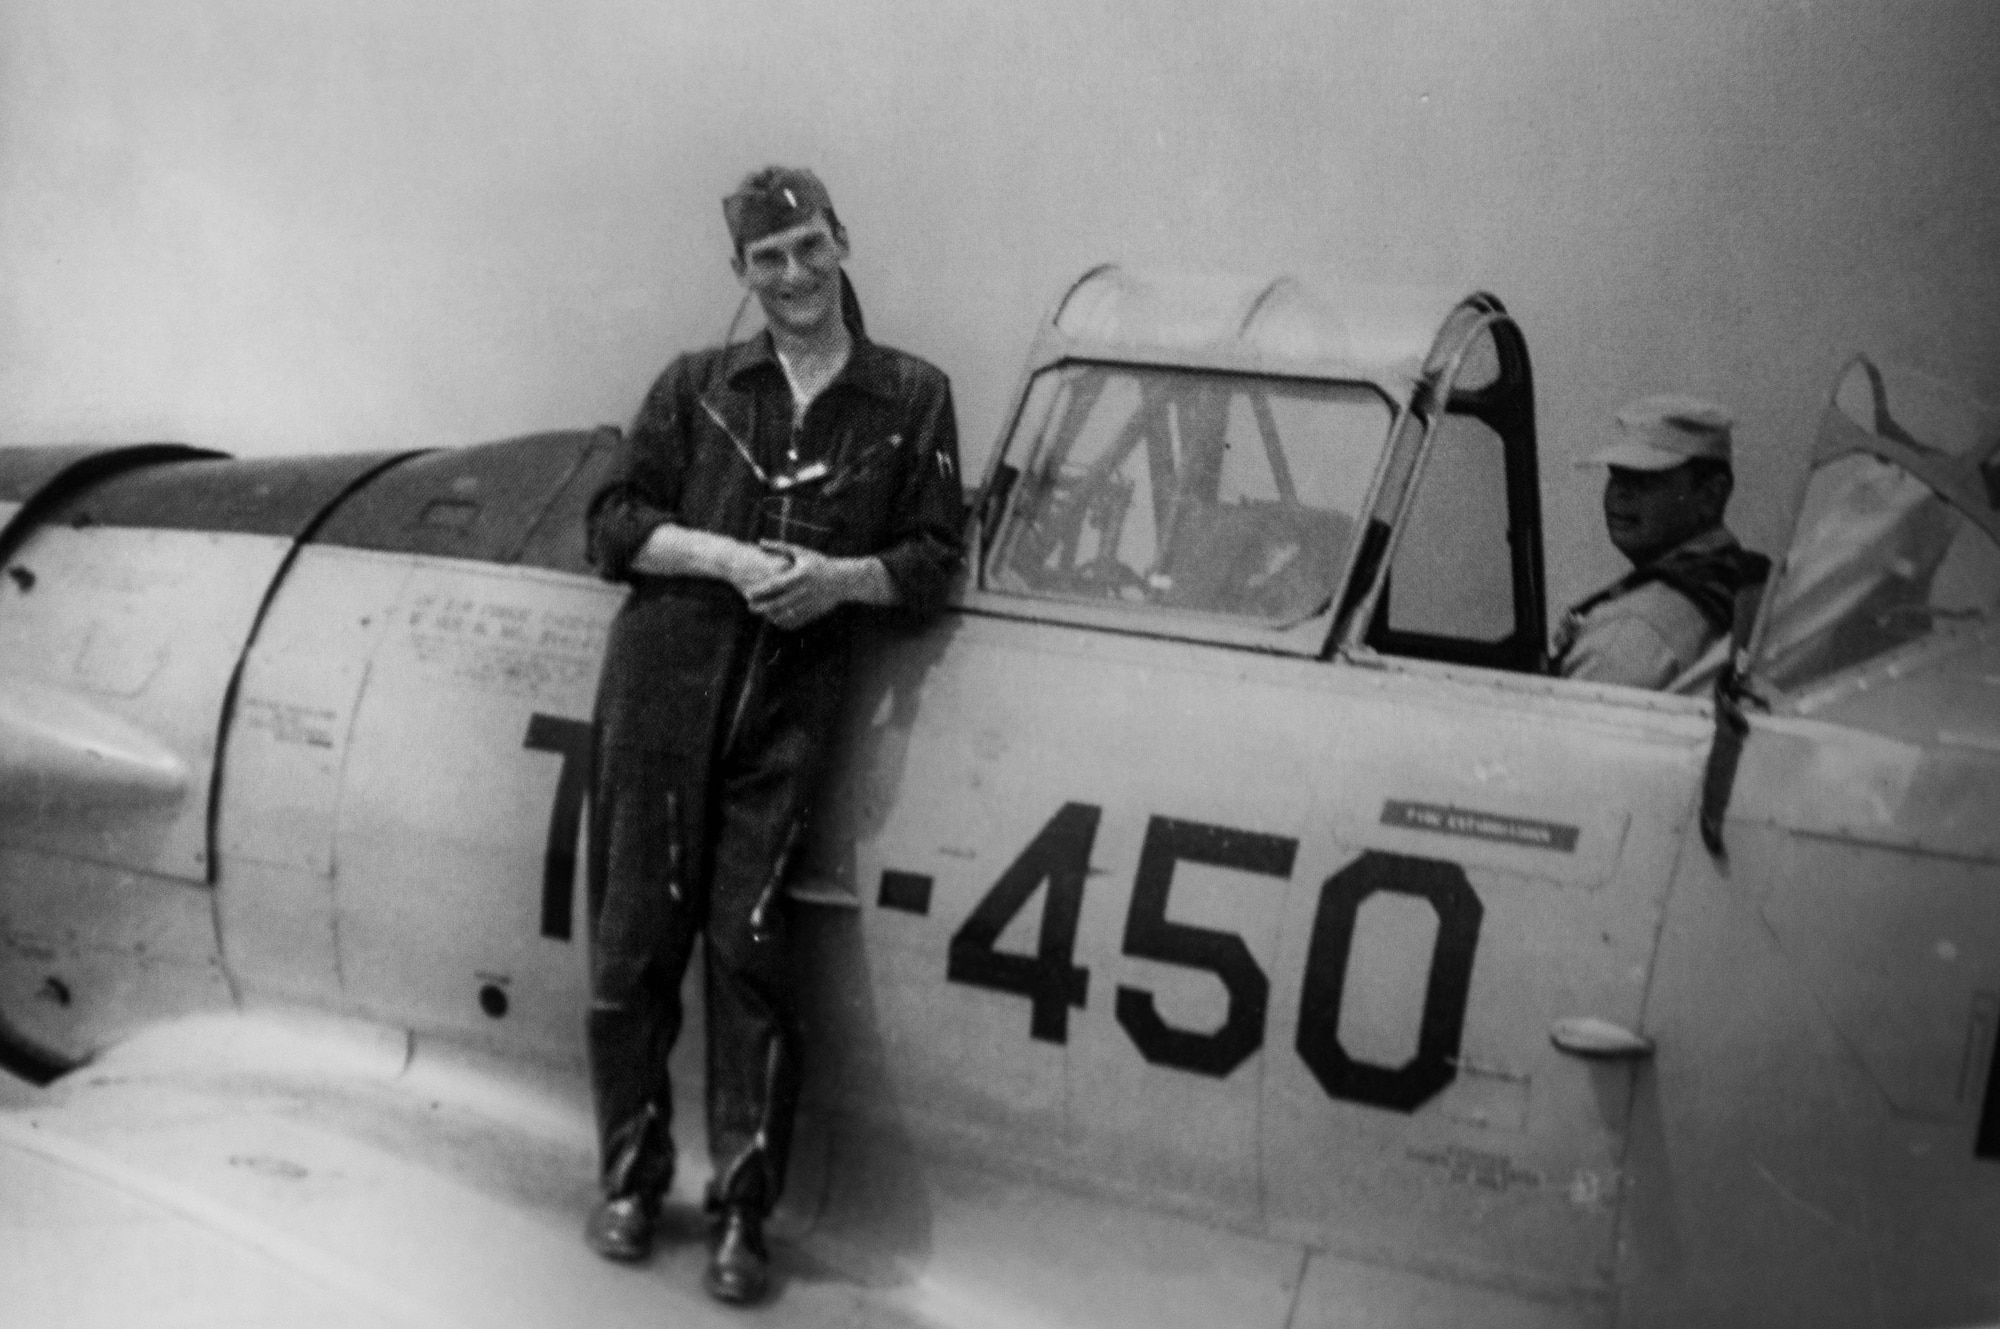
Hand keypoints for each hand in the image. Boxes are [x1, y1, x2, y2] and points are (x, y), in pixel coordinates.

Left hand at [744, 544, 860, 630]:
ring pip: (785, 615)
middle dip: (761, 607)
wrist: (843, 579)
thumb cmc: (820, 563)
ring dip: (771, 616)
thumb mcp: (801, 552)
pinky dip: (785, 622)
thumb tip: (760, 541)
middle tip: (750, 607)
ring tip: (762, 613)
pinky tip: (777, 620)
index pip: (774, 586)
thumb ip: (779, 547)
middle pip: (777, 603)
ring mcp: (809, 604)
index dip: (759, 591)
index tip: (747, 593)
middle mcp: (803, 591)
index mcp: (799, 576)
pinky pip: (796, 621)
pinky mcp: (813, 613)